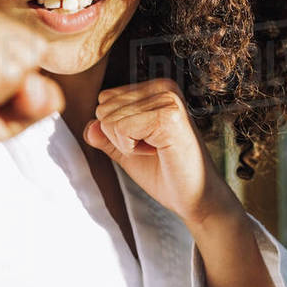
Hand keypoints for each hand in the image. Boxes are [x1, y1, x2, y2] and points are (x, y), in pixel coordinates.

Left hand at [83, 78, 243, 233]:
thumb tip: (89, 126)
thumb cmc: (168, 174)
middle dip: (120, 137)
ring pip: (109, 119)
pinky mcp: (168, 116)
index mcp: (155, 89)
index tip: (146, 143)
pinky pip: (121, 129)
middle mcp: (162, 87)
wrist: (197, 198)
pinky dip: (133, 148)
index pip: (104, 101)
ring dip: (128, 144)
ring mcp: (167, 99)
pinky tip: (159, 151)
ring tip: (158, 150)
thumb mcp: (128, 151)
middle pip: (103, 109)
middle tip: (153, 148)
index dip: (117, 131)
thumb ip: (106, 136)